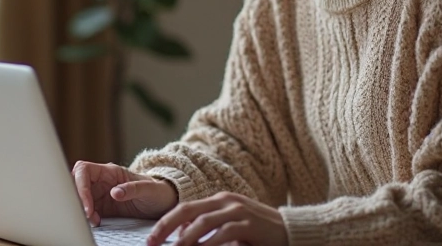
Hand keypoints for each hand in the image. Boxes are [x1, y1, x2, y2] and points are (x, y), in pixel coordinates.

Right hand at [72, 161, 178, 225]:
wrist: (162, 203)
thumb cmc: (157, 191)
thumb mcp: (149, 189)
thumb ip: (133, 189)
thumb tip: (114, 192)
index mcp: (110, 171)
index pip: (84, 170)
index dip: (81, 186)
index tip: (88, 206)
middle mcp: (101, 182)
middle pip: (76, 183)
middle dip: (77, 199)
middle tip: (87, 215)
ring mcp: (99, 194)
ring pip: (78, 197)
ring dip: (81, 209)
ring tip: (94, 220)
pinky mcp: (101, 207)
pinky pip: (86, 210)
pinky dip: (86, 217)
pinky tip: (96, 222)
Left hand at [146, 191, 287, 245]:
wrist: (291, 230)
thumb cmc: (257, 232)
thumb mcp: (230, 226)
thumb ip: (208, 228)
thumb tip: (182, 234)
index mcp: (219, 200)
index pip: (185, 208)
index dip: (165, 223)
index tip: (151, 239)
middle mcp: (226, 201)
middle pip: (188, 211)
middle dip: (166, 227)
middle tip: (152, 243)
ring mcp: (238, 210)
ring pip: (203, 222)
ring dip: (186, 239)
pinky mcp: (249, 224)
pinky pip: (224, 233)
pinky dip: (209, 244)